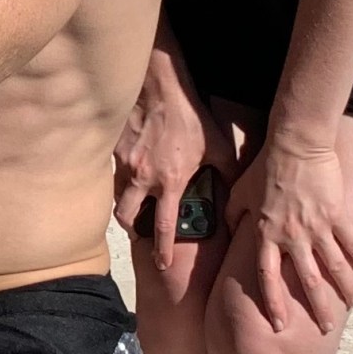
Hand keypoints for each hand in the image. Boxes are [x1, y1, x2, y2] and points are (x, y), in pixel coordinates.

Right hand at [113, 47, 232, 274]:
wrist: (158, 88)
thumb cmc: (190, 118)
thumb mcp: (218, 147)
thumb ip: (227, 172)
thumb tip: (238, 189)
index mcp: (170, 183)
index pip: (164, 227)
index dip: (162, 250)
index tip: (161, 265)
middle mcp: (143, 179)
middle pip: (127, 218)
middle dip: (133, 230)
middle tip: (140, 232)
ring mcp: (125, 164)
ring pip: (117, 196)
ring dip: (125, 204)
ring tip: (136, 203)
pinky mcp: (114, 149)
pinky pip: (114, 172)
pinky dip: (121, 178)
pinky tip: (131, 171)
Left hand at [232, 134, 352, 335]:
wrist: (293, 146)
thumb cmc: (263, 168)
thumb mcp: (239, 194)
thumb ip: (233, 218)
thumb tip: (228, 234)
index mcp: (266, 234)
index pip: (267, 277)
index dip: (273, 303)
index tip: (278, 326)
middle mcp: (292, 236)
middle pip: (306, 280)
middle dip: (317, 307)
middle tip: (325, 327)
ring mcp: (317, 227)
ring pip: (334, 266)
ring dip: (346, 287)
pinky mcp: (337, 215)